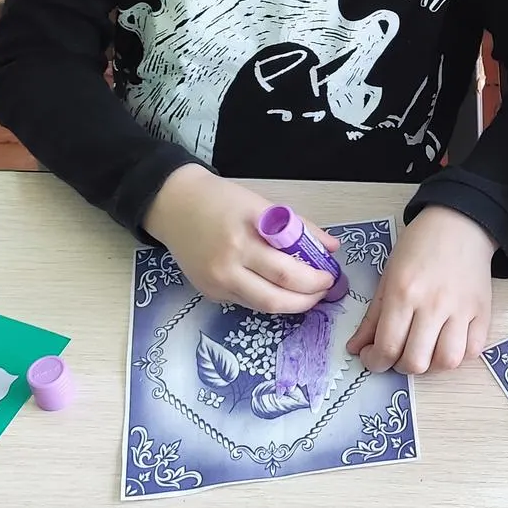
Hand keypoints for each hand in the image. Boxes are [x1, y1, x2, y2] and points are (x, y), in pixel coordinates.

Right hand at [142, 165, 335, 312]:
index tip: (330, 276)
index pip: (288, 271)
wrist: (175, 206)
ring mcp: (218, 281)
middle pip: (277, 298)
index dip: (314, 280)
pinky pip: (246, 303)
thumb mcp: (263, 205)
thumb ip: (299, 227)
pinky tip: (279, 290)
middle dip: (308, 299)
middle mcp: (230, 263)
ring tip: (307, 295)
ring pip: (263, 307)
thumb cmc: (222, 201)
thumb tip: (332, 247)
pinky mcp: (210, 292)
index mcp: (247, 235)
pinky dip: (268, 299)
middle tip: (323, 292)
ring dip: (291, 305)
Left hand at [347, 205, 495, 374]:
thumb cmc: (419, 247)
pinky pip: (473, 350)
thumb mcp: (388, 277)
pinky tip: (446, 343)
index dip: (375, 362)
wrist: (459, 225)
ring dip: (431, 365)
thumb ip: (373, 317)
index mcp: (404, 293)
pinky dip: (458, 355)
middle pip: (416, 361)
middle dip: (400, 366)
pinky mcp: (483, 312)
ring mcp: (461, 310)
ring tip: (424, 352)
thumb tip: (356, 348)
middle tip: (398, 353)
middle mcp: (433, 305)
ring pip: (447, 362)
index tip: (373, 358)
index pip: (388, 347)